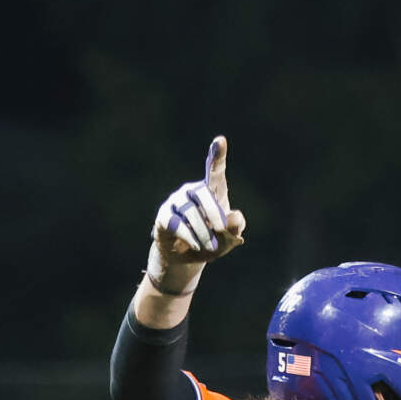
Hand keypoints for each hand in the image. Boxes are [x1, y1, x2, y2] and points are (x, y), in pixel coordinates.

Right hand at [147, 136, 246, 290]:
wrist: (187, 258)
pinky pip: (176, 223)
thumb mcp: (229, 237)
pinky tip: (195, 245)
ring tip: (209, 246)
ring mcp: (176, 202)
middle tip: (221, 231)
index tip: (220, 141)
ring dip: (203, 232)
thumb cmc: (212, 242)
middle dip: (215, 214)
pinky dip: (188, 236)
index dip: (217, 155)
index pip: (215, 170)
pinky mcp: (164, 216)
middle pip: (203, 194)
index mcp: (212, 190)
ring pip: (190, 212)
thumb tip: (234, 216)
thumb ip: (236, 226)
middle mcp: (192, 190)